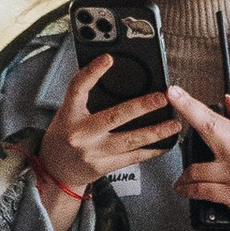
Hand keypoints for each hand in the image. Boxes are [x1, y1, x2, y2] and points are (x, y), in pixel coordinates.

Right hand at [35, 57, 178, 210]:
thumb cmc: (63, 137)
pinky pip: (133, 157)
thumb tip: (112, 76)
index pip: (78, 88)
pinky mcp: (104, 166)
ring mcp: (93, 152)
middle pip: (114, 116)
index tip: (108, 59)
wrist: (55, 171)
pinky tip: (165, 144)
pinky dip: (152, 150)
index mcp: (69, 115)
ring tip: (174, 124)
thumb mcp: (66, 113)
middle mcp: (80, 134)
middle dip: (142, 106)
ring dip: (156, 132)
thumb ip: (85, 98)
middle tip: (161, 98)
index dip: (92, 71)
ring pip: (130, 140)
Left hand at [168, 89, 229, 230]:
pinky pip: (200, 190)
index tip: (176, 91)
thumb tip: (229, 100)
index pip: (215, 117)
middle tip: (170, 96)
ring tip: (183, 180)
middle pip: (207, 127)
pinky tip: (184, 190)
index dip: (193, 103)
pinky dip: (188, 190)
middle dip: (186, 109)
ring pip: (195, 168)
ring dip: (184, 176)